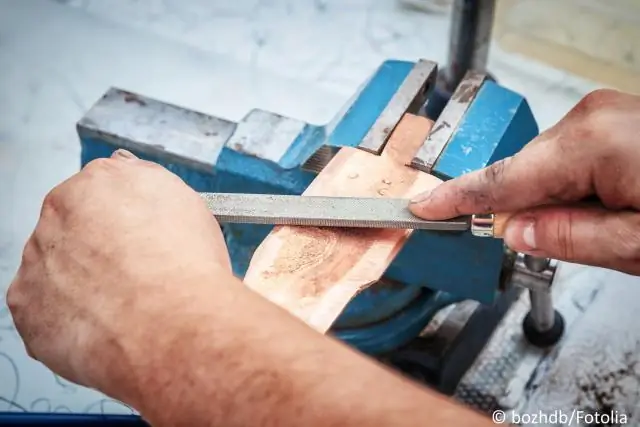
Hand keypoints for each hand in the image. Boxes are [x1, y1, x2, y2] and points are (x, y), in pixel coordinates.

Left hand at [7, 150, 230, 400]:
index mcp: (102, 180)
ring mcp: (38, 255)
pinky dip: (66, 319)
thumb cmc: (187, 269)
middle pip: (73, 226)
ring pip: (55, 267)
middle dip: (95, 248)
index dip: (121, 220)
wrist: (173, 325)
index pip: (101, 191)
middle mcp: (62, 210)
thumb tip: (136, 187)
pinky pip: (42, 308)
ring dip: (79, 283)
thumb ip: (149, 188)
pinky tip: (102, 324)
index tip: (134, 238)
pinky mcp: (25, 300)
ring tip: (121, 305)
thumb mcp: (187, 206)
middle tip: (130, 274)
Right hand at [410, 89, 639, 274]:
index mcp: (591, 144)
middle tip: (552, 243)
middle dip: (525, 211)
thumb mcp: (638, 242)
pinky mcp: (612, 120)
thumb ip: (571, 238)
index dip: (456, 200)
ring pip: (546, 168)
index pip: (499, 181)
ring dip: (556, 201)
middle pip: (522, 174)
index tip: (424, 208)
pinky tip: (608, 203)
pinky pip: (569, 158)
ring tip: (606, 223)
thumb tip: (516, 232)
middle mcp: (590, 119)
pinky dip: (572, 185)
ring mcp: (602, 114)